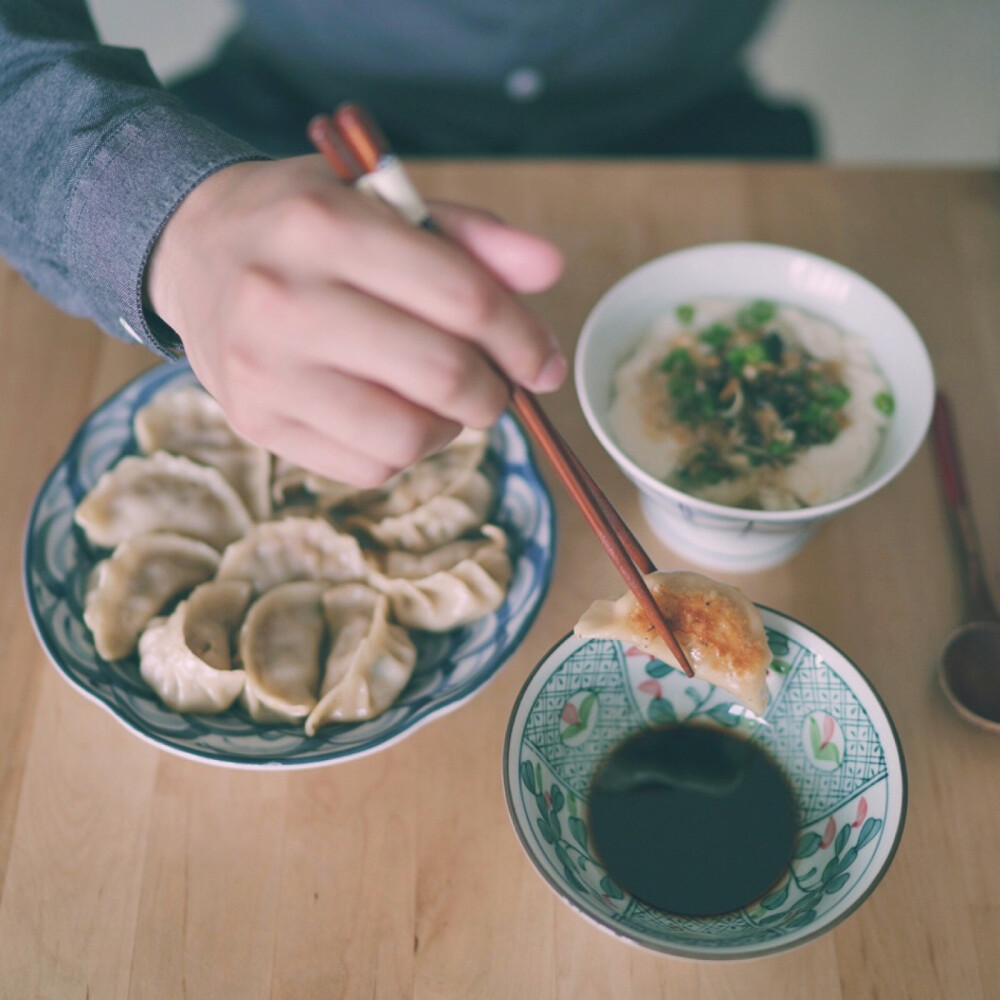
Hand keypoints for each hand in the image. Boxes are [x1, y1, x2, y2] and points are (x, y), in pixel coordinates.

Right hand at [146, 156, 564, 485]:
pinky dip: (404, 450)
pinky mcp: (255, 423)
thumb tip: (550, 270)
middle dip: (496, 393)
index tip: (543, 361)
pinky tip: (393, 413)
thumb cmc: (305, 224)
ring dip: (450, 428)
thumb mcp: (383, 202)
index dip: (523, 339)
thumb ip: (470, 234)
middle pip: (442, 374)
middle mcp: (285, 299)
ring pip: (407, 437)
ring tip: (441, 400)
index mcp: (327, 225)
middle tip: (498, 387)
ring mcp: (263, 370)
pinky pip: (368, 468)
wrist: (193, 250)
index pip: (464, 298)